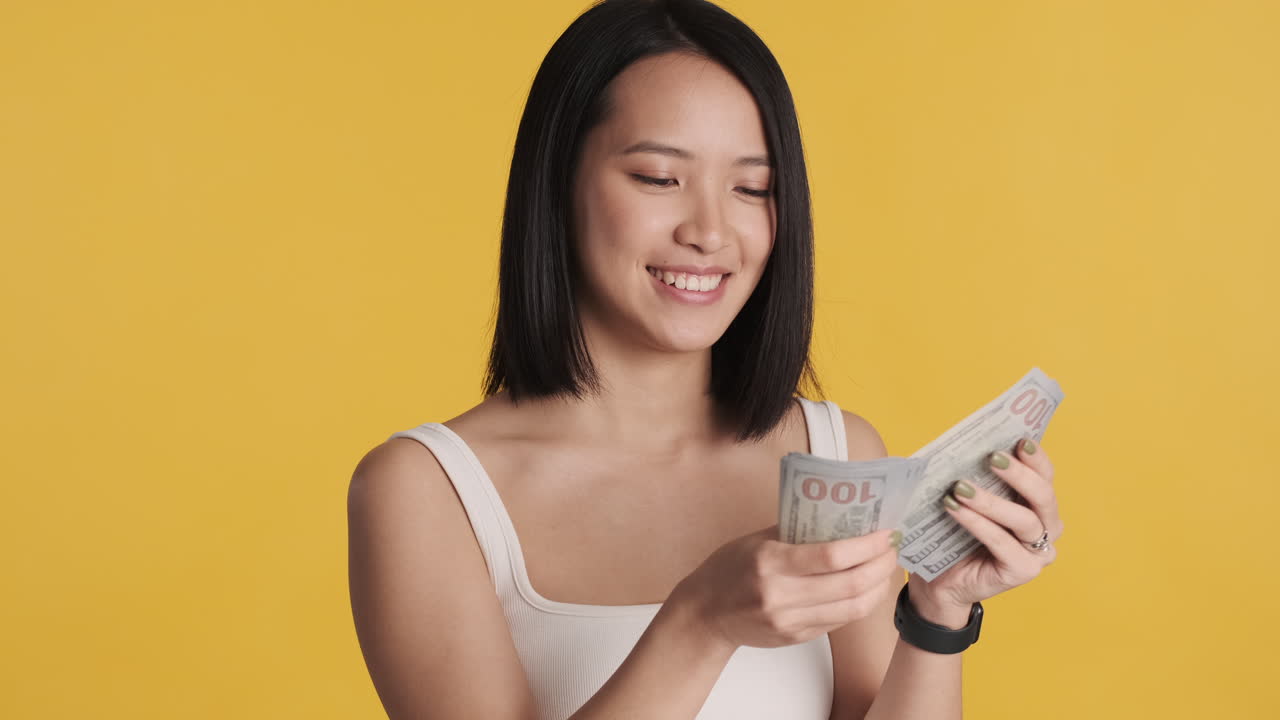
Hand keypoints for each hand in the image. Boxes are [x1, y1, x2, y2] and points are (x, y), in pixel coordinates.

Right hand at [671, 525, 901, 650]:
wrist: (705, 614)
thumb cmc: (728, 570)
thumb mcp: (757, 540)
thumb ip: (797, 531)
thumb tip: (840, 518)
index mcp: (771, 562)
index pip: (832, 556)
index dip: (867, 545)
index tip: (885, 533)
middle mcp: (782, 595)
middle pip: (850, 584)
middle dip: (881, 565)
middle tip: (893, 548)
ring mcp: (790, 621)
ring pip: (852, 608)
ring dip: (878, 587)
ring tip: (886, 568)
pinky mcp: (796, 637)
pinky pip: (839, 621)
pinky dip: (859, 603)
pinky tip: (866, 588)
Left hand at [910, 436, 1063, 615]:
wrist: (940, 579)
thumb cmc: (955, 533)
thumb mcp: (967, 498)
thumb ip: (976, 476)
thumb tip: (965, 445)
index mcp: (1038, 505)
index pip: (1046, 477)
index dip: (1036, 458)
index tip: (1020, 440)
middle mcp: (1047, 528)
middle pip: (1043, 497)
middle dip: (1019, 474)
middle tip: (992, 458)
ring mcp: (1038, 553)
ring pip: (1024, 520)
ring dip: (991, 501)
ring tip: (960, 487)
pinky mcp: (1023, 571)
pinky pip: (1002, 542)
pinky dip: (978, 523)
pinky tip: (955, 509)